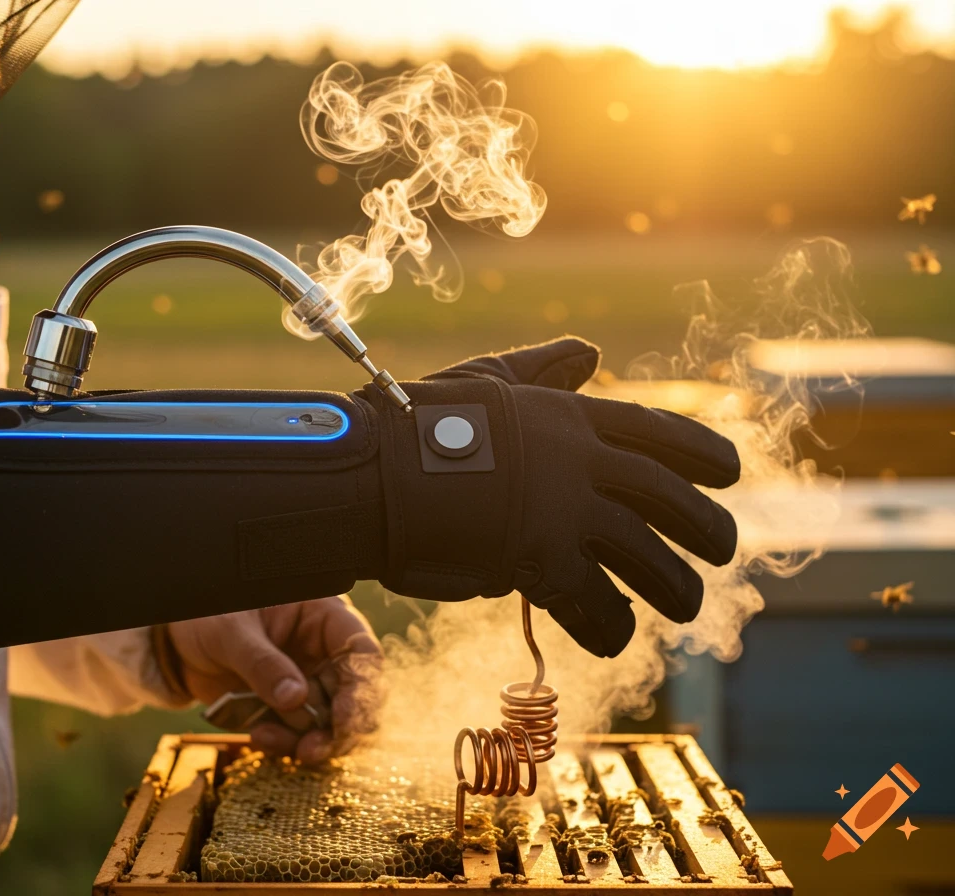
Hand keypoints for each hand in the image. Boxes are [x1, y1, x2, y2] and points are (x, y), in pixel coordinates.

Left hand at [168, 597, 381, 762]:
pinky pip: (300, 735)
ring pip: (330, 723)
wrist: (174, 643)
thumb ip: (262, 662)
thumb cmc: (207, 616)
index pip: (361, 651)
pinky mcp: (286, 710)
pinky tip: (260, 736)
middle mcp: (322, 652)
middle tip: (313, 749)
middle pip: (356, 695)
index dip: (363, 688)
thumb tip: (295, 699)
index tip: (345, 720)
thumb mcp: (231, 631)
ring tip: (270, 739)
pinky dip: (285, 743)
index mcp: (320, 617)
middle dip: (339, 728)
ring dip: (309, 740)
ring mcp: (307, 682)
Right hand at [369, 341, 739, 658]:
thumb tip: (590, 353)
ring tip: (686, 608)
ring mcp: (563, 513)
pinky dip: (608, 627)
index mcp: (569, 416)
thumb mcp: (489, 381)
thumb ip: (544, 370)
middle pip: (668, 497)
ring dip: (675, 587)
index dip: (702, 451)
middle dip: (707, 526)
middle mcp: (579, 462)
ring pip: (647, 556)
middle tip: (725, 549)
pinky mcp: (539, 562)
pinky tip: (612, 639)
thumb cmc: (418, 426)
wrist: (374, 474)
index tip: (733, 473)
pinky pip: (594, 604)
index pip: (656, 431)